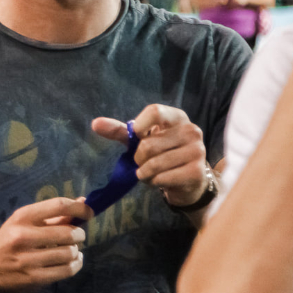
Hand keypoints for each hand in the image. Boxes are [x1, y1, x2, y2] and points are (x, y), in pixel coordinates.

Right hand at [0, 197, 90, 292]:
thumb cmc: (7, 242)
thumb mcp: (23, 224)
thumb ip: (53, 216)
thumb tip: (83, 201)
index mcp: (22, 217)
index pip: (58, 205)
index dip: (79, 208)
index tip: (89, 212)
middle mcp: (23, 236)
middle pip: (69, 232)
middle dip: (79, 235)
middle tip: (76, 237)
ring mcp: (28, 259)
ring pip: (70, 253)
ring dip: (75, 252)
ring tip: (71, 251)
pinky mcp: (33, 278)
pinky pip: (67, 270)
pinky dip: (75, 265)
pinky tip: (72, 262)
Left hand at [92, 104, 207, 207]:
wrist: (187, 178)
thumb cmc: (162, 153)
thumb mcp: (141, 139)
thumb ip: (119, 130)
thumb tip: (95, 123)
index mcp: (177, 117)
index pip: (154, 111)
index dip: (139, 126)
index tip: (137, 136)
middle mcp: (191, 131)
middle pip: (148, 144)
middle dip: (138, 159)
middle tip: (144, 163)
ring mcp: (197, 151)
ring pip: (154, 163)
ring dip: (145, 173)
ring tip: (151, 172)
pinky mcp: (197, 171)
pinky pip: (162, 177)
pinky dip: (153, 182)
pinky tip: (160, 180)